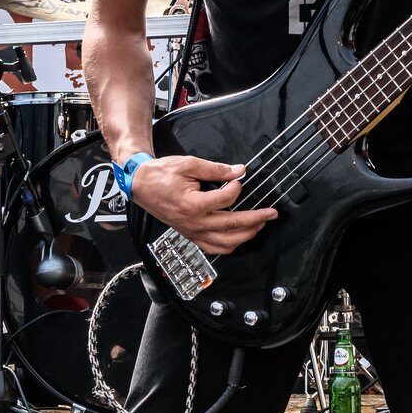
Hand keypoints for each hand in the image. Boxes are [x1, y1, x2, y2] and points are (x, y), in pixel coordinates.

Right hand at [127, 155, 276, 255]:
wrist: (140, 185)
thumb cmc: (160, 174)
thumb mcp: (188, 164)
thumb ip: (216, 169)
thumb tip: (238, 172)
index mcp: (193, 204)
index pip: (227, 199)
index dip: (237, 187)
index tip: (239, 179)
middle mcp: (194, 223)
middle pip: (233, 226)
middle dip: (256, 219)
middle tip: (271, 213)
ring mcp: (192, 232)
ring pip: (226, 243)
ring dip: (247, 235)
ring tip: (260, 225)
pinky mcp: (190, 235)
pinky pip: (214, 248)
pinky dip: (230, 245)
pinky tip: (239, 238)